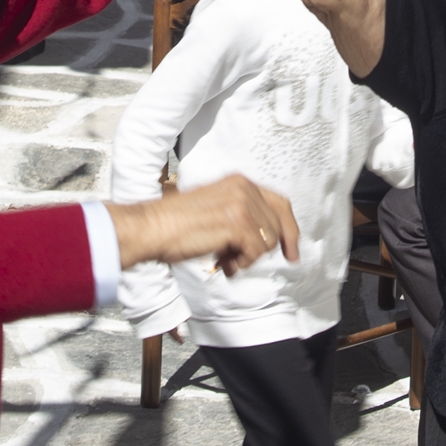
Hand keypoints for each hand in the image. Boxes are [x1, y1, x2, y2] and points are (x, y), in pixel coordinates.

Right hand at [106, 177, 298, 277]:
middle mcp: (244, 187)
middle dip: (259, 251)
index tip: (292, 251)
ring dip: (247, 258)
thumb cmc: (178, 224)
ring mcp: (242, 203)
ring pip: (267, 241)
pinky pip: (255, 252)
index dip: (290, 230)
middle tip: (235, 260)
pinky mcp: (237, 221)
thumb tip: (263, 239)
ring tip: (223, 259)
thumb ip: (241, 216)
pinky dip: (240, 263)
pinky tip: (222, 262)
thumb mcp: (216, 209)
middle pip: (277, 226)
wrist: (154, 227)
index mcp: (239, 182)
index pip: (280, 203)